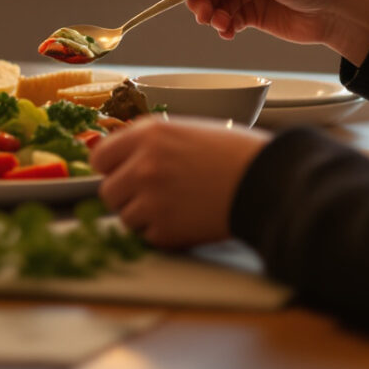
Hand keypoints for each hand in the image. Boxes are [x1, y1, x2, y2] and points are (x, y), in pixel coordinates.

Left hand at [91, 117, 270, 248]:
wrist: (267, 182)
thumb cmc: (235, 154)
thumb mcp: (187, 131)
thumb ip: (150, 143)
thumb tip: (121, 157)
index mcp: (148, 134)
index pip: (101, 157)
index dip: (112, 168)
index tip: (122, 173)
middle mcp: (143, 165)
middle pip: (108, 192)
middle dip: (126, 196)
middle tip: (153, 195)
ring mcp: (151, 199)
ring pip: (126, 217)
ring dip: (144, 217)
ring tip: (176, 206)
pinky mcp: (165, 230)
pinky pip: (148, 237)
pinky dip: (164, 233)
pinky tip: (187, 219)